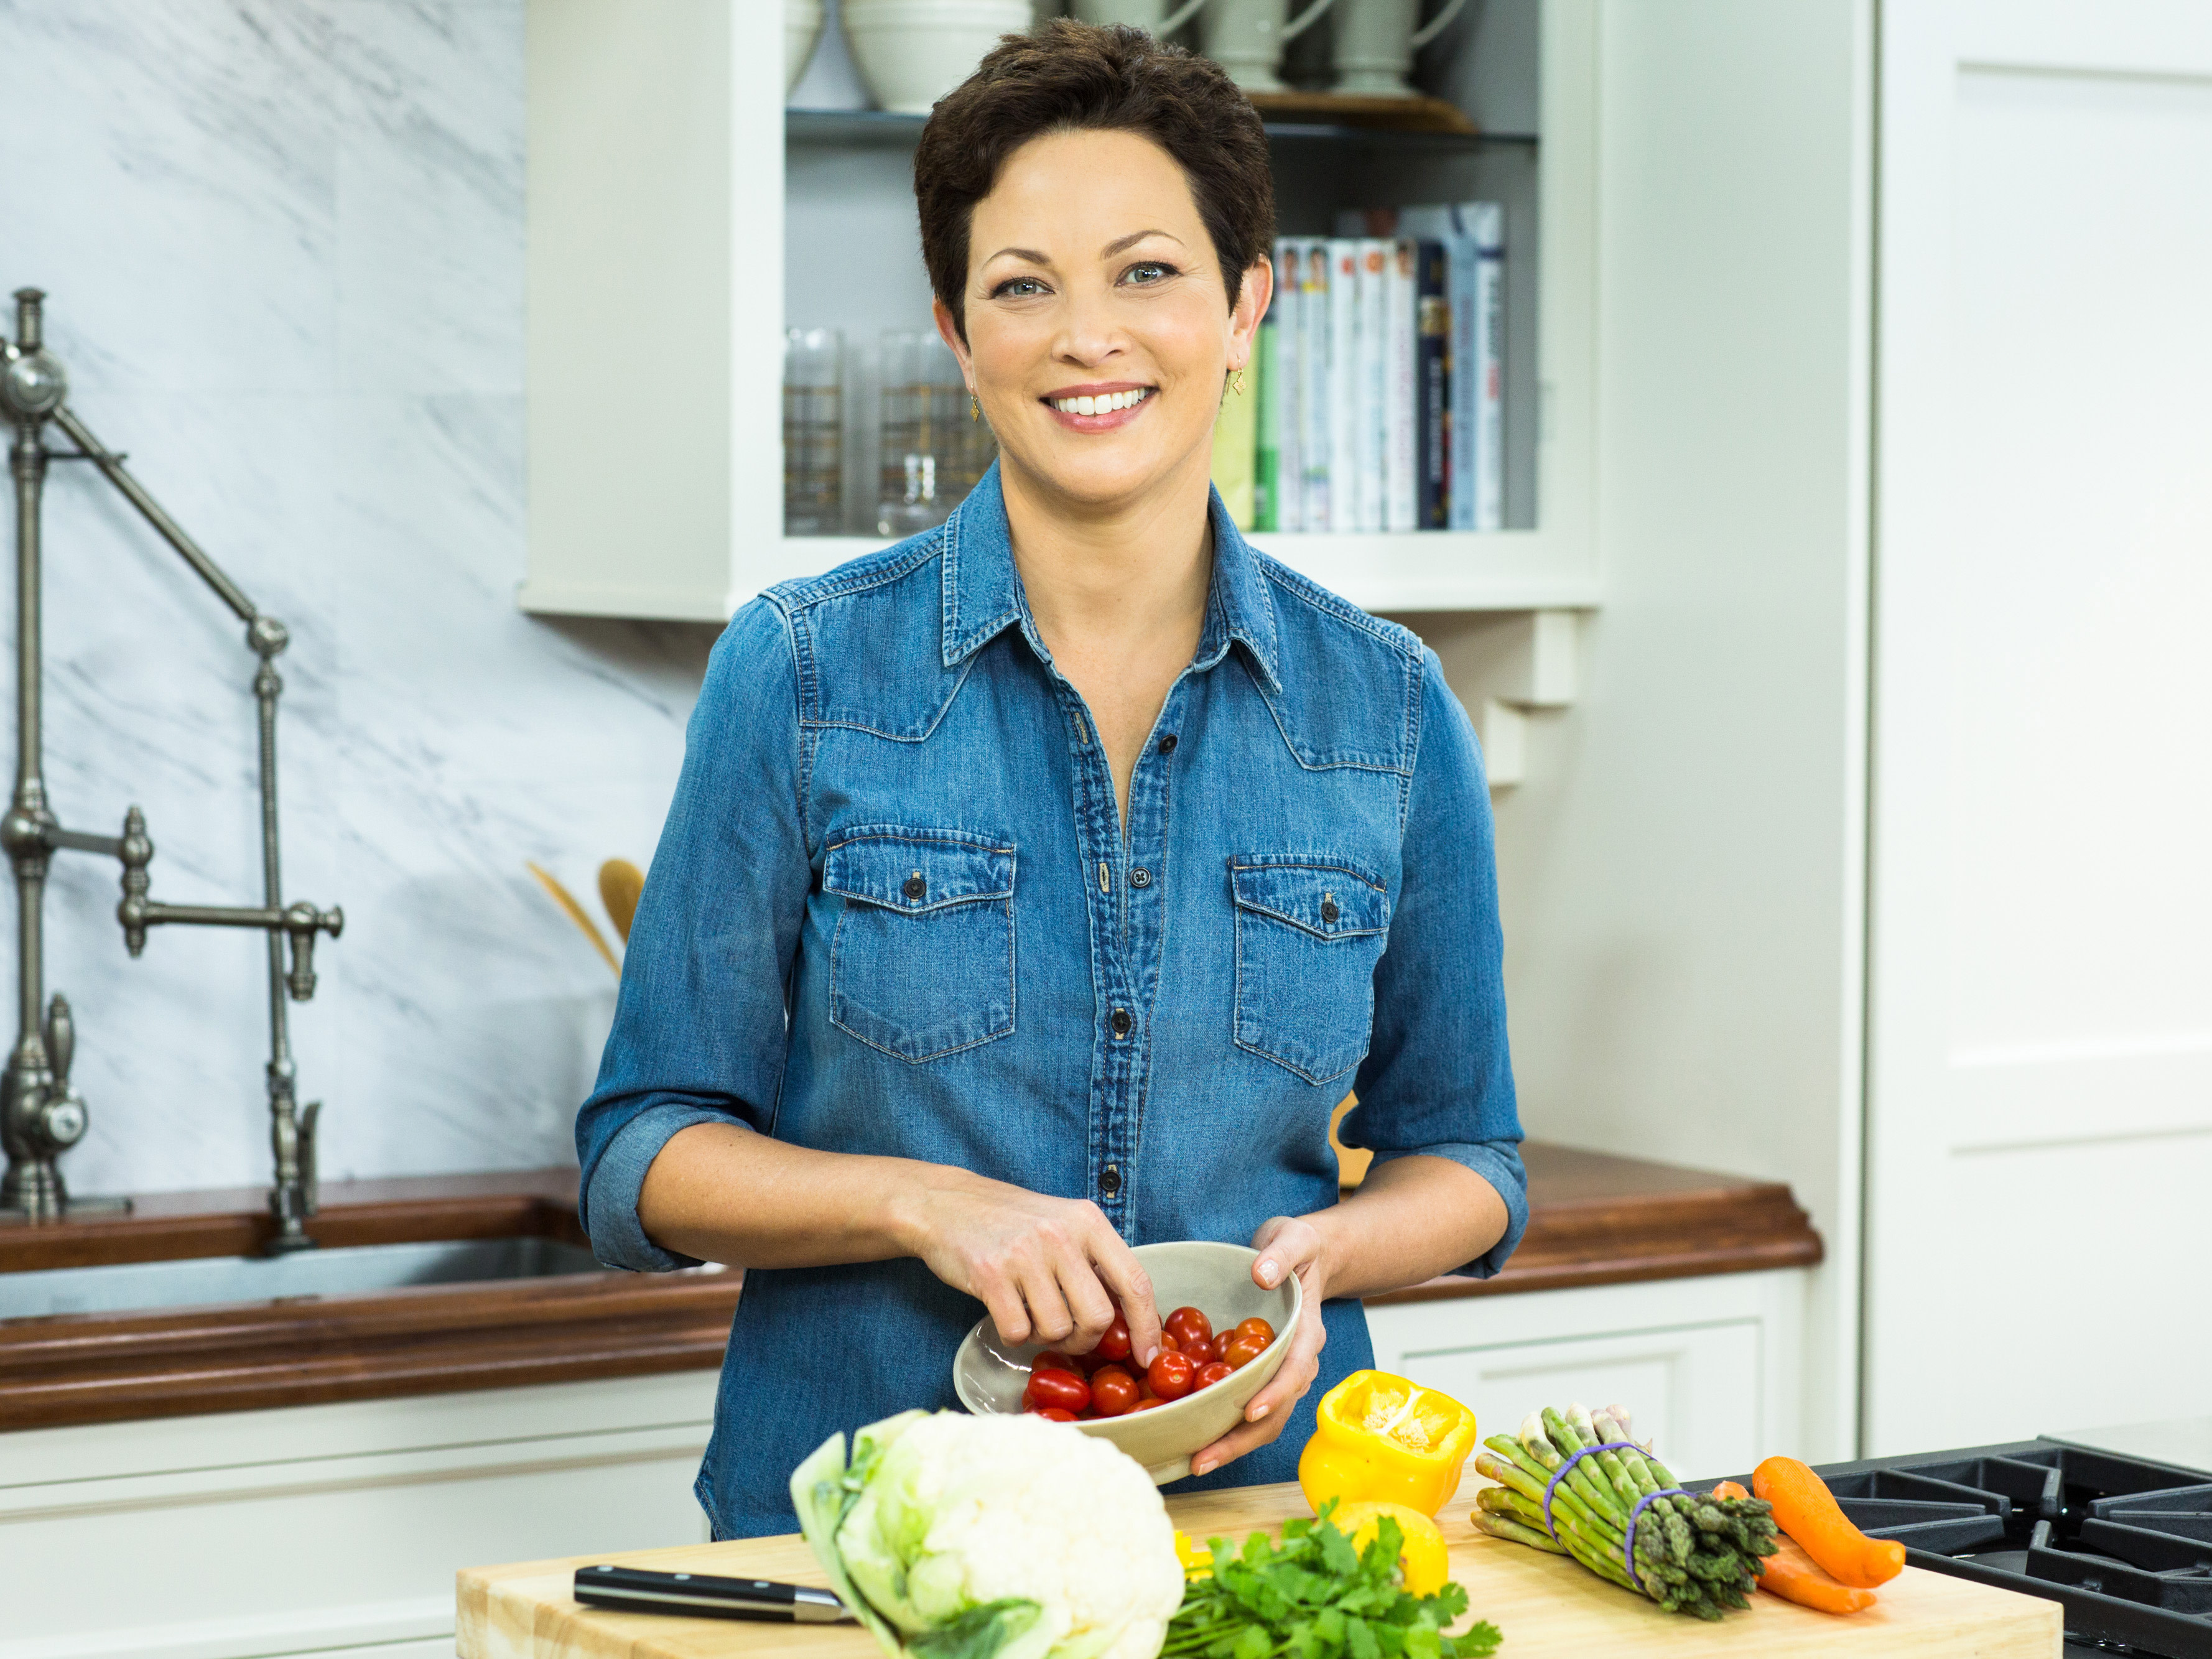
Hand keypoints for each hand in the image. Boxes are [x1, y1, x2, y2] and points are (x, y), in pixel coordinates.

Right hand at [906, 1172, 1162, 1363]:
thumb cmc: (1012, 1222)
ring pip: (1058, 1329)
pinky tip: (1006, 1311)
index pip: (1134, 1282)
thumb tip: (1129, 1320)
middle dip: (1085, 1339)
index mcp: (1088, 1221)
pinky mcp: (991, 1274)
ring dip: (1045, 1335)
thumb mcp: (1063, 1223)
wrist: (947, 1204)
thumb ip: (1095, 1262)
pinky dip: (1014, 1334)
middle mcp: (1061, 1235)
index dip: (1146, 1325)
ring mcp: (1025, 1254)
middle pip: (1098, 1317)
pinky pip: (1018, 1332)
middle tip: (1068, 1333)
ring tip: (1030, 1311)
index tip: (1147, 1355)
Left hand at [1189, 1214, 1329, 1477]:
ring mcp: (1278, 1374)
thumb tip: (1262, 1275)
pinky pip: (1244, 1409)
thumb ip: (1281, 1254)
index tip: (1249, 1410)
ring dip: (1231, 1445)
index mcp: (1306, 1334)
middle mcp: (1296, 1362)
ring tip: (1194, 1462)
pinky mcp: (1259, 1376)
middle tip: (1203, 1458)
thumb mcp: (1294, 1238)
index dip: (1275, 1393)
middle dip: (1241, 1439)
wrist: (1300, 1257)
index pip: (1294, 1371)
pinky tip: (1191, 1439)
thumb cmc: (1297, 1248)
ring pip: (1261, 1421)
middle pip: (1275, 1411)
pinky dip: (1223, 1428)